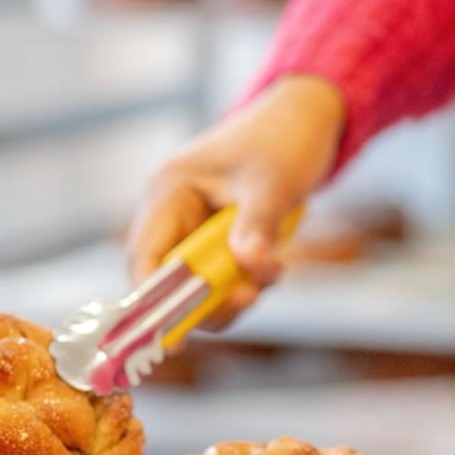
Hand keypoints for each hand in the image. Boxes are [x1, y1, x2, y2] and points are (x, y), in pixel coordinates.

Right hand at [128, 74, 345, 328]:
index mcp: (169, 191)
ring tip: (267, 280)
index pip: (145, 256)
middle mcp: (172, 214)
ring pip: (195, 288)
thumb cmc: (285, 137)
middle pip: (166, 281)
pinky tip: (272, 268)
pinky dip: (245, 285)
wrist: (310, 118)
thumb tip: (250, 272)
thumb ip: (258, 228)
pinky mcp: (215, 243)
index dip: (150, 301)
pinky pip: (220, 281)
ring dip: (230, 295)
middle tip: (243, 303)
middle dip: (202, 301)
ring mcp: (193, 230)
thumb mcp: (274, 182)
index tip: (168, 337)